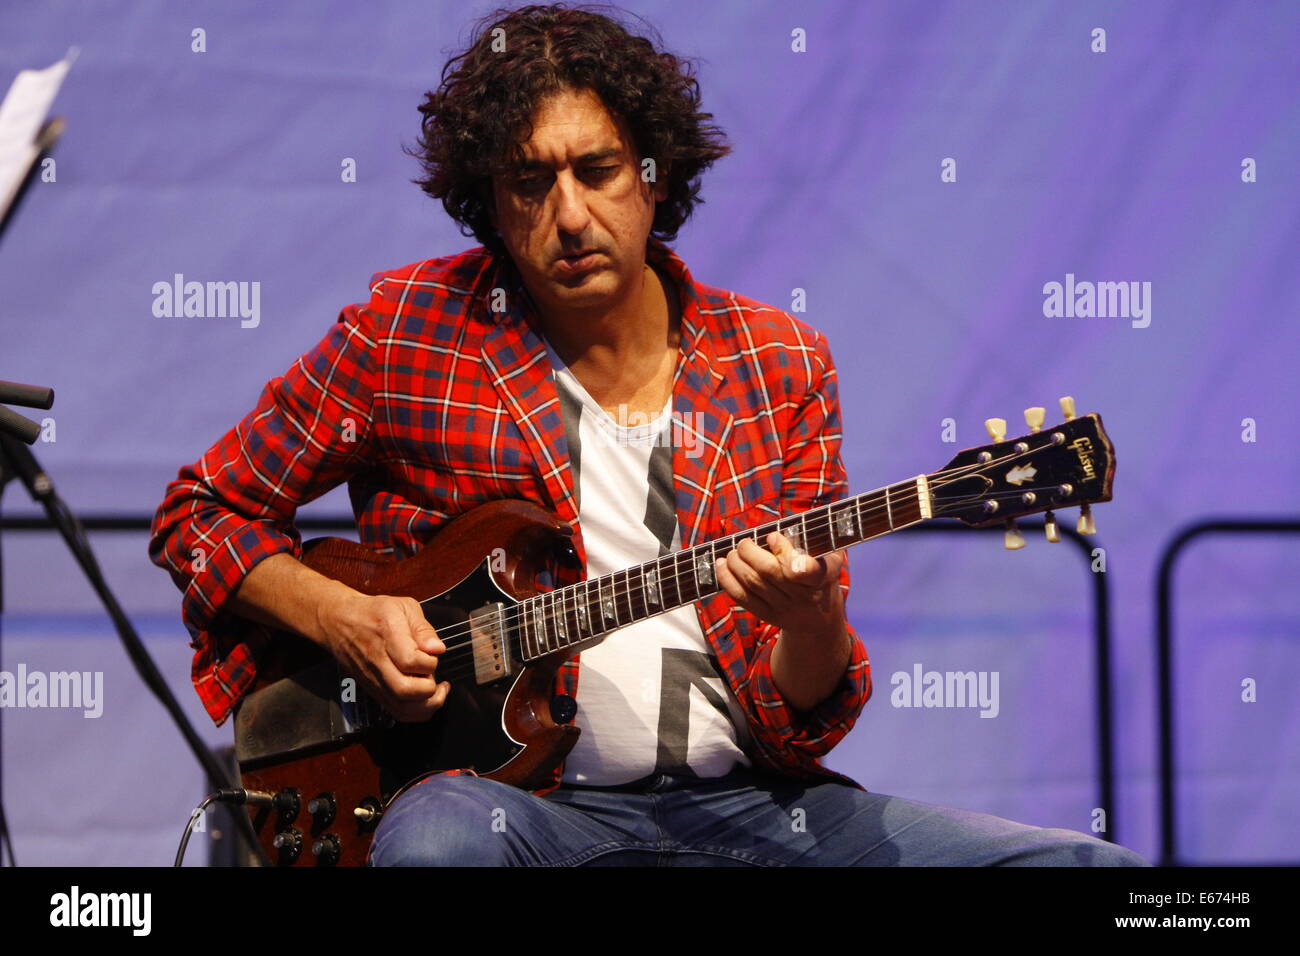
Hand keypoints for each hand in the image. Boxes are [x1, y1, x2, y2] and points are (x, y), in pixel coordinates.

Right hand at [315, 590, 449, 721]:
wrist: (339, 622)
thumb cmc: (373, 612)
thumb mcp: (403, 606)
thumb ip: (423, 628)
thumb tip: (436, 648)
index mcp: (387, 635)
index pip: (410, 661)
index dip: (429, 662)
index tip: (433, 655)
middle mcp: (378, 661)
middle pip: (405, 690)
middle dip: (429, 689)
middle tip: (436, 676)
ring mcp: (374, 679)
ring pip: (401, 707)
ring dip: (426, 705)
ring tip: (437, 691)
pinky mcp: (373, 690)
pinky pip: (396, 711)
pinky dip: (415, 712)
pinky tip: (425, 698)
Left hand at [714, 531, 846, 638]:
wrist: (818, 619)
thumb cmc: (821, 577)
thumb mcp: (829, 560)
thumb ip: (815, 543)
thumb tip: (782, 532)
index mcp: (820, 577)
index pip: (804, 569)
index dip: (784, 551)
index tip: (771, 537)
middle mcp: (802, 596)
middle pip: (769, 572)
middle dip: (750, 552)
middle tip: (744, 542)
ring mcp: (784, 608)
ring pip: (753, 583)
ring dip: (736, 563)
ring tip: (732, 553)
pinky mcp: (767, 615)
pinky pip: (742, 597)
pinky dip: (727, 579)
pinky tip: (721, 565)